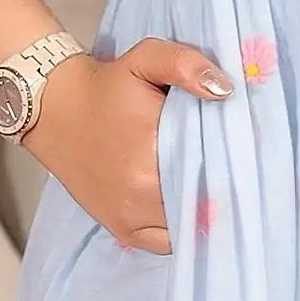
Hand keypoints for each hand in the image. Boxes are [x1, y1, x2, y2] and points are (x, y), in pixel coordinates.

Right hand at [27, 33, 228, 253]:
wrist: (55, 110)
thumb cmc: (107, 86)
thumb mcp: (145, 58)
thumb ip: (186, 65)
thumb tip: (225, 91)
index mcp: (151, 154)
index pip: (215, 172)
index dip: (235, 166)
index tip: (244, 154)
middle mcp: (140, 195)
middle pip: (204, 202)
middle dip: (222, 187)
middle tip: (235, 170)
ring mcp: (130, 218)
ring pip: (188, 225)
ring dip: (203, 210)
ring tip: (214, 187)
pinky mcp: (122, 230)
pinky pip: (167, 242)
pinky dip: (182, 228)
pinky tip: (189, 207)